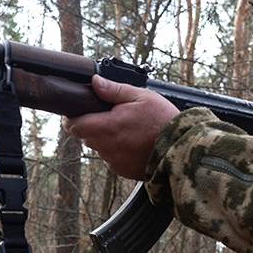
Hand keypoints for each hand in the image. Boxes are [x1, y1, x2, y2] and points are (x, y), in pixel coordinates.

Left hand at [62, 75, 179, 179]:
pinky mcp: (123, 171)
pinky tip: (134, 142)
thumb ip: (114, 90)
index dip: (72, 118)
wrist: (181, 149)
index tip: (77, 111)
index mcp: (107, 127)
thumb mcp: (140, 96)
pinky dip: (118, 150)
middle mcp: (107, 147)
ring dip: (106, 138)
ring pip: (99, 147)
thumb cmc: (163, 120)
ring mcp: (114, 161)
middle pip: (85, 136)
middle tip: (109, 115)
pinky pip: (112, 158)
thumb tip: (94, 82)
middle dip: (92, 125)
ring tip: (127, 128)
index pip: (74, 126)